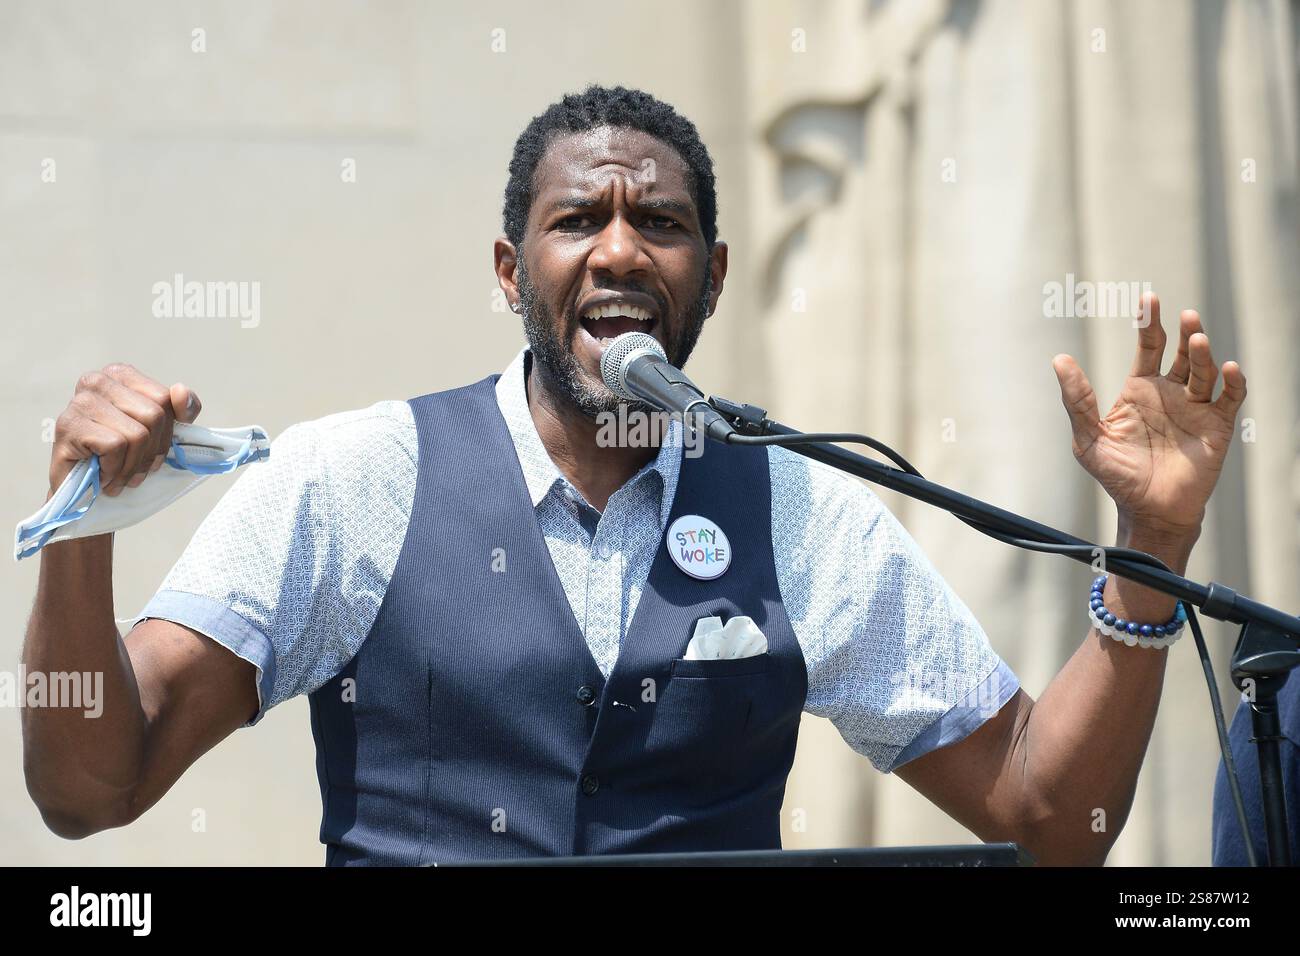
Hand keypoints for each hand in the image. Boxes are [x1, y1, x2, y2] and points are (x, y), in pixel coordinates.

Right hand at [50, 363, 200, 498]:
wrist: (79, 487)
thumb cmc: (121, 455)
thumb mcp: (162, 430)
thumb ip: (183, 408)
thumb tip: (181, 391)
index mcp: (121, 375)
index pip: (165, 399)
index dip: (168, 433)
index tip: (156, 453)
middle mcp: (98, 381)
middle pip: (153, 416)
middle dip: (151, 453)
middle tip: (137, 472)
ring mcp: (80, 401)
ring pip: (136, 435)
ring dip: (132, 467)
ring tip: (120, 476)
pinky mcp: (69, 425)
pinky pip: (115, 446)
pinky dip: (113, 469)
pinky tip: (102, 475)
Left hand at [1052, 293, 1246, 541]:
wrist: (1148, 511)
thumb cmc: (1117, 476)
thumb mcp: (1088, 437)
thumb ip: (1077, 399)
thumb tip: (1058, 359)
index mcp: (1140, 389)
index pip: (1149, 346)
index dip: (1150, 323)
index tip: (1149, 299)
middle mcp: (1171, 393)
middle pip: (1181, 354)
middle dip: (1185, 332)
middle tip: (1186, 316)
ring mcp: (1196, 408)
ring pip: (1205, 371)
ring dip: (1203, 355)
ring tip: (1198, 340)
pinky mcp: (1217, 427)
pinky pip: (1230, 398)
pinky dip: (1234, 383)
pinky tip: (1230, 370)